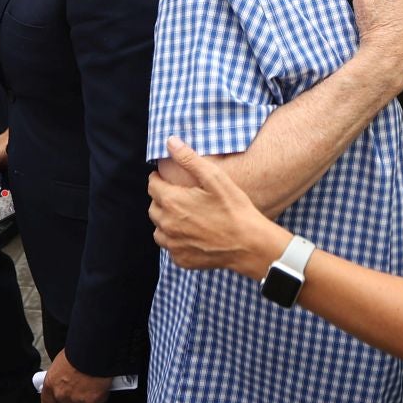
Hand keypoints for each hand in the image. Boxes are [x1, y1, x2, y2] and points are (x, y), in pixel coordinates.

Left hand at [40, 348, 111, 402]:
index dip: (54, 398)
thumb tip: (64, 374)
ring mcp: (78, 398)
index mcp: (51, 383)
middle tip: (81, 382)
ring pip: (83, 401)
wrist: (92, 350)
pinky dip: (102, 392)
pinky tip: (102, 381)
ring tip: (93, 379)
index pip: (47, 401)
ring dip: (88, 393)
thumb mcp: (61, 360)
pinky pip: (99, 398)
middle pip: (67, 402)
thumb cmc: (76, 351)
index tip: (57, 395)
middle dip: (74, 395)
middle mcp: (62, 394)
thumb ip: (60, 374)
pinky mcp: (93, 399)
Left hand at [150, 137, 289, 279]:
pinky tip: (192, 234)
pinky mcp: (182, 260)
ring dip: (166, 220)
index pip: (152, 185)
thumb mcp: (215, 178)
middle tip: (179, 195)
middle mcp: (168, 225)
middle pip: (153, 207)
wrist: (249, 244)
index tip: (167, 178)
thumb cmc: (234, 209)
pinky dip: (176, 240)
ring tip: (183, 215)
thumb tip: (170, 142)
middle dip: (162, 199)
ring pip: (158, 229)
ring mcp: (173, 245)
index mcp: (172, 202)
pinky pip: (170, 247)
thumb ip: (189, 159)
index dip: (159, 179)